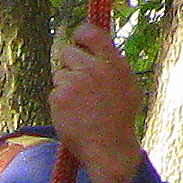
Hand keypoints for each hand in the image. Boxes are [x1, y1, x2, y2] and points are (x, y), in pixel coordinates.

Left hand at [48, 24, 145, 182]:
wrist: (109, 149)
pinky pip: (54, 92)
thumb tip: (97, 46)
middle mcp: (94, 69)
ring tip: (80, 106)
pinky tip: (73, 115)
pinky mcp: (59, 97)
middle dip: (70, 66)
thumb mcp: (128, 87)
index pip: (92, 33)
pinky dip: (60, 104)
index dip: (81, 34)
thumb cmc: (119, 120)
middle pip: (68, 53)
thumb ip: (113, 65)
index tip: (78, 40)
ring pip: (59, 74)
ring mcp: (75, 82)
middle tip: (80, 85)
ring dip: (65, 87)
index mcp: (114, 64)